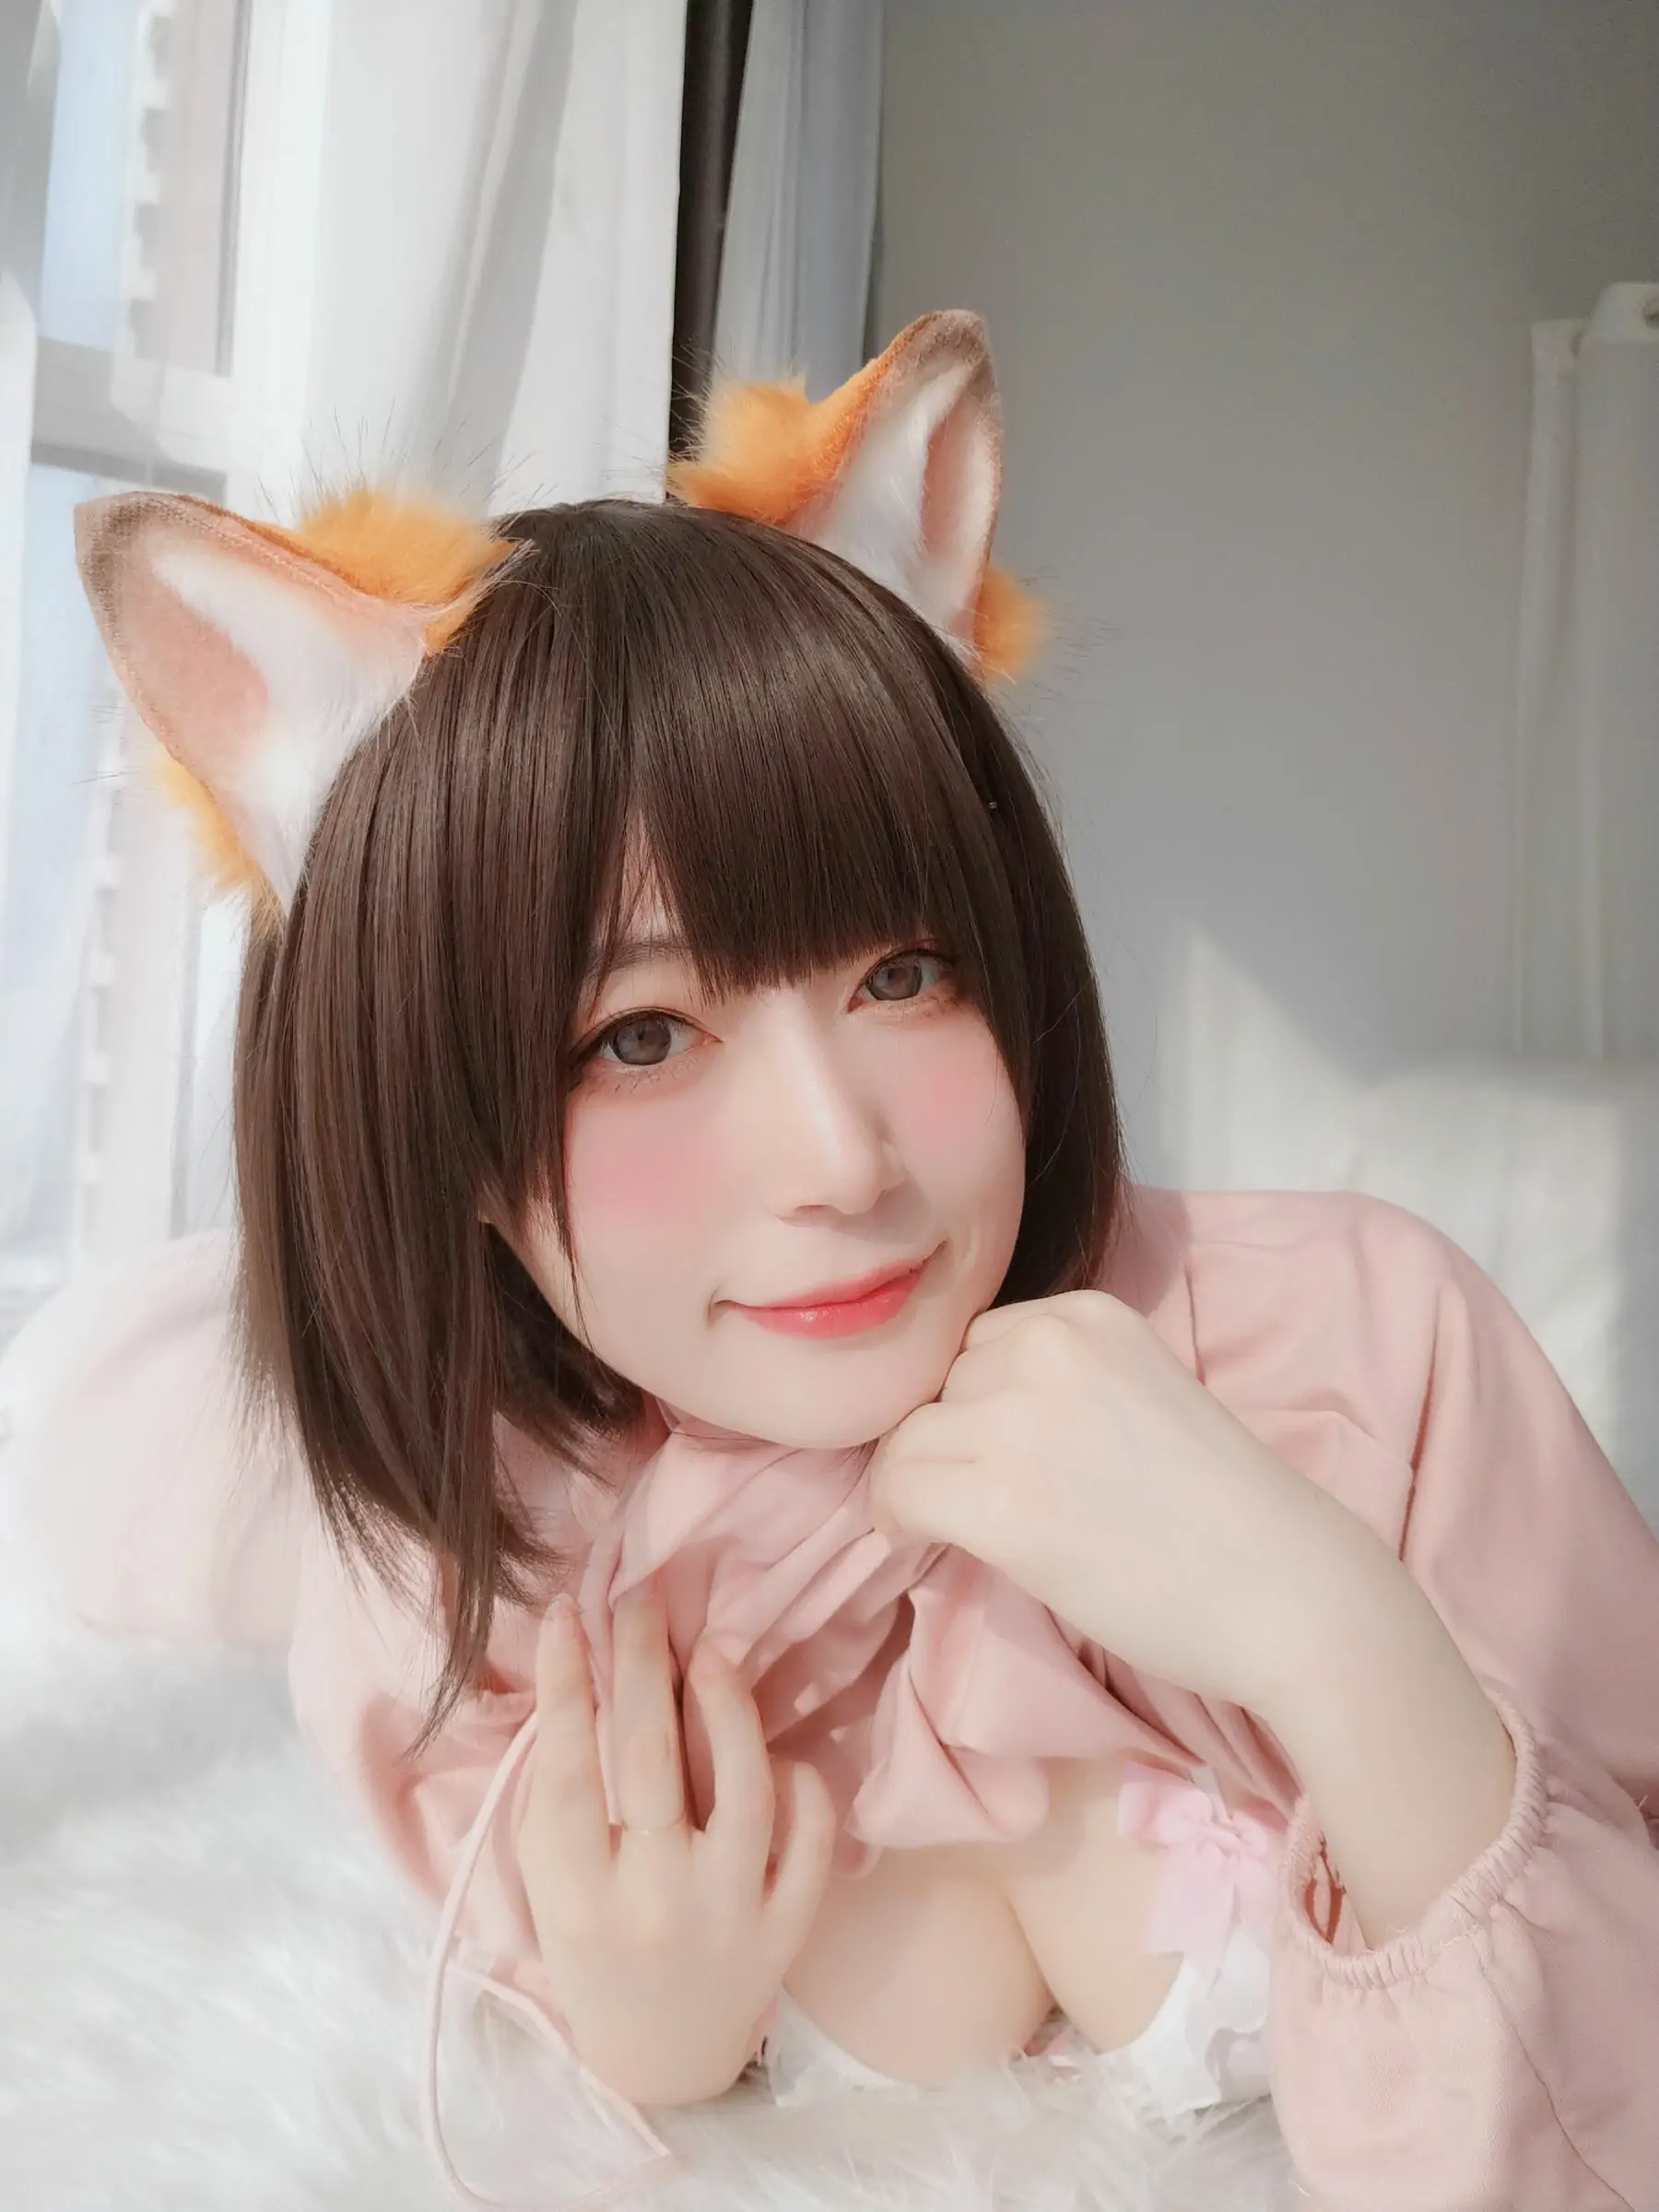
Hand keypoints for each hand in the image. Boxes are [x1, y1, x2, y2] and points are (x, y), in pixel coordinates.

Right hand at [516, 1575, 837, 2106]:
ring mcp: (729, 1915)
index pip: (568, 1769)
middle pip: (651, 1760)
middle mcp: (655, 1902)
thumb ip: (560, 1791)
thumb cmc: (594, 1942)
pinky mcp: (787, 1928)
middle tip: (640, 1597)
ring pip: (743, 1790)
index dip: (564, 1682)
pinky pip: (809, 1841)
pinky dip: (800, 1786)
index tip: (566, 1611)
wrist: (660, 2056)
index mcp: (578, 1895)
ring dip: (728, 1706)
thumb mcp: (553, 1880)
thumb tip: (574, 1667)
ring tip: (711, 1649)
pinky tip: (777, 1752)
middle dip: (641, 1663)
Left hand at [865, 1289, 1384, 1714]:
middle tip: (992, 1502)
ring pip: (909, 1435)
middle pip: (942, 1385)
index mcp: (1089, 1314)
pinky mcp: (1001, 1497)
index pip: (981, 1344)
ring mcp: (1022, 1418)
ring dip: (919, 1480)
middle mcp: (1050, 1344)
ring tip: (954, 1527)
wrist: (1291, 1592)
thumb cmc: (1227, 1514)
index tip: (999, 1460)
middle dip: (953, 1441)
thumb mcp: (1138, 1397)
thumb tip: (954, 1417)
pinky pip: (898, 1489)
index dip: (977, 1407)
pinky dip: (895, 1516)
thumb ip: (1059, 1387)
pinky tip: (919, 1541)